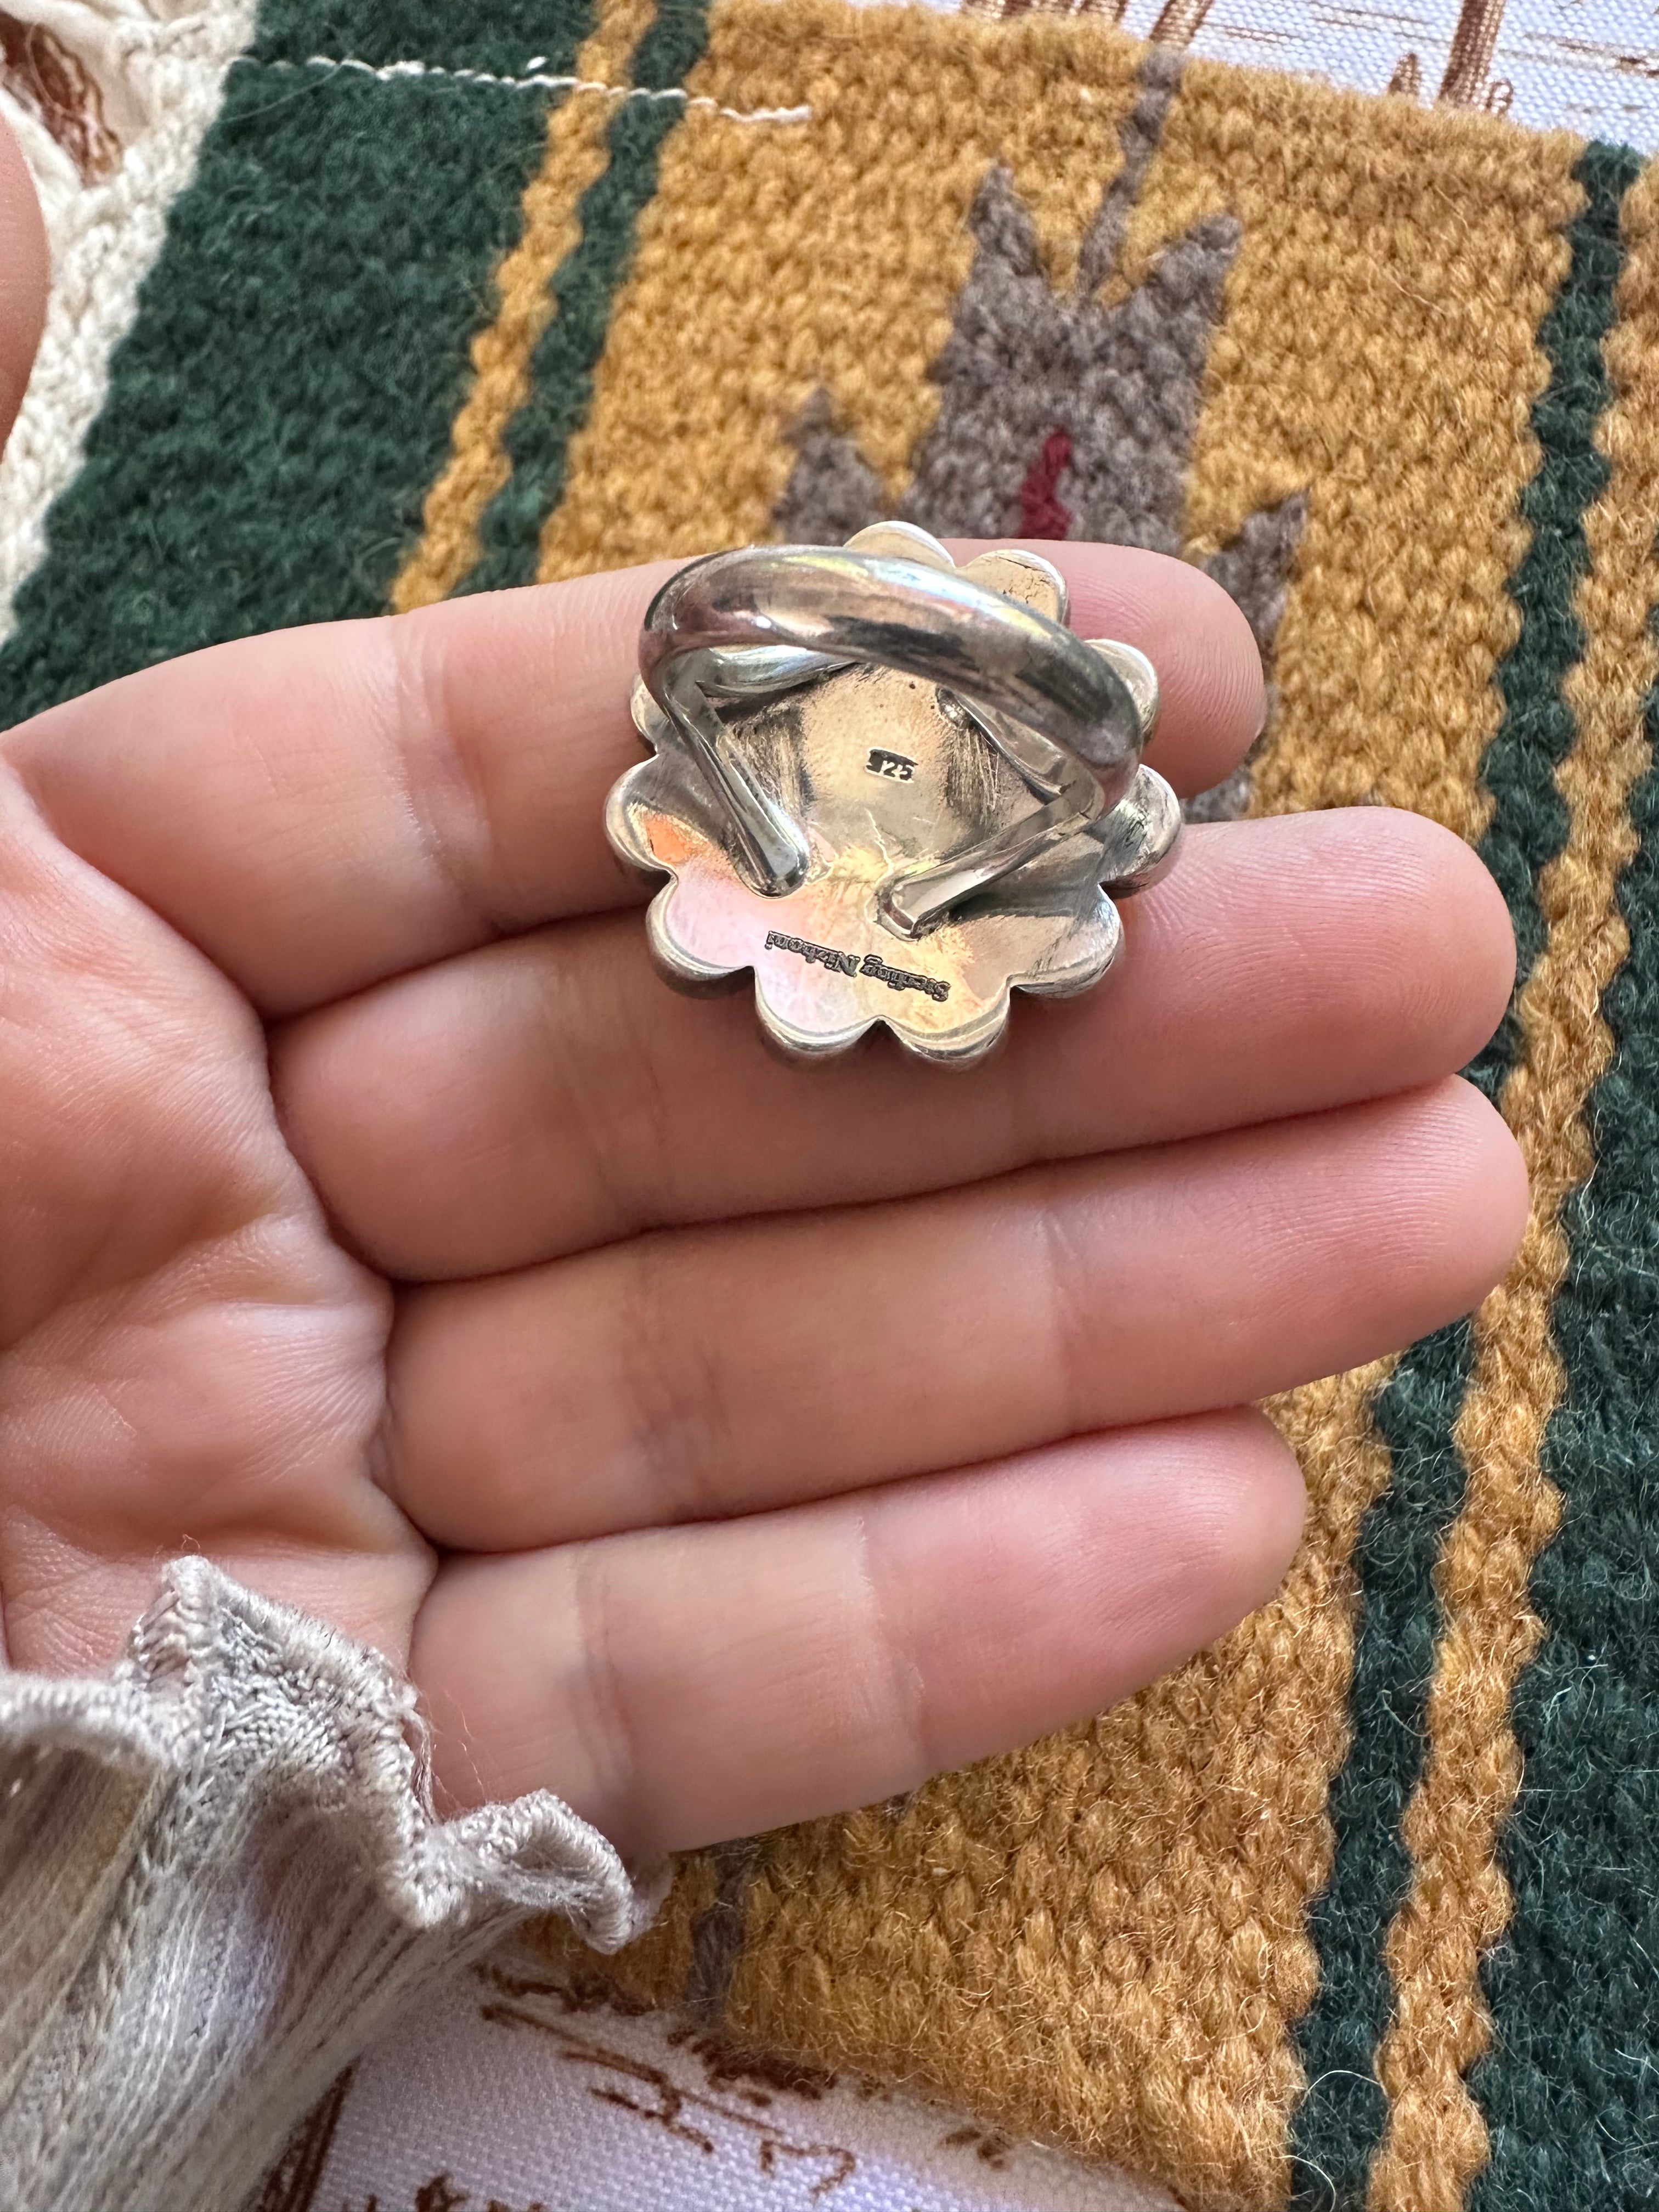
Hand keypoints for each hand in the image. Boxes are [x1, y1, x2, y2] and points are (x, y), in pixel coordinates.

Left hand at [0, 546, 1523, 1863]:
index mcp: (67, 958)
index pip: (526, 793)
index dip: (859, 714)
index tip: (1182, 676)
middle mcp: (232, 1210)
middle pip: (717, 1091)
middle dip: (1083, 1024)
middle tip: (1414, 950)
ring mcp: (313, 1498)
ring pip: (756, 1389)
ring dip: (1100, 1313)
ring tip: (1414, 1212)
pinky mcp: (348, 1766)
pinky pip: (668, 1690)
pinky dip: (935, 1616)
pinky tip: (1215, 1504)